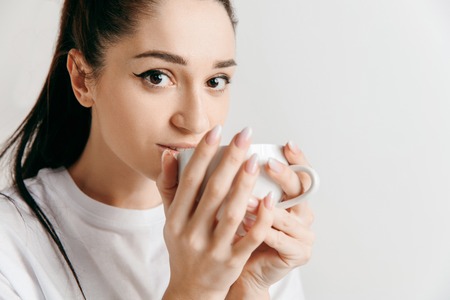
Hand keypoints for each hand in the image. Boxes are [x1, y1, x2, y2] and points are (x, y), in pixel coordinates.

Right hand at [157, 126, 273, 299]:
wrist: (191, 289)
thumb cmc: (183, 248)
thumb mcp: (170, 219)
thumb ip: (169, 186)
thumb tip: (168, 153)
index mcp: (176, 219)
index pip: (189, 180)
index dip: (202, 154)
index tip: (216, 131)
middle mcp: (192, 233)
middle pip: (213, 192)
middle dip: (229, 161)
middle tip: (244, 136)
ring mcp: (212, 249)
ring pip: (232, 213)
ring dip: (245, 184)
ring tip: (256, 159)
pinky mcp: (232, 262)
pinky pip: (250, 238)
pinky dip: (261, 218)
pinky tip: (270, 198)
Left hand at [227, 142, 314, 297]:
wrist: (242, 272)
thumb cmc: (239, 234)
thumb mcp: (241, 202)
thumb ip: (241, 180)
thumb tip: (224, 151)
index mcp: (292, 197)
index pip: (301, 173)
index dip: (297, 158)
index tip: (287, 144)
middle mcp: (302, 214)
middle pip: (301, 190)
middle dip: (284, 175)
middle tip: (268, 164)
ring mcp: (303, 234)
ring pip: (287, 216)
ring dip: (265, 207)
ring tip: (246, 198)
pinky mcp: (298, 254)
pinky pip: (281, 240)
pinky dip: (263, 231)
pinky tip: (246, 223)